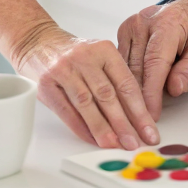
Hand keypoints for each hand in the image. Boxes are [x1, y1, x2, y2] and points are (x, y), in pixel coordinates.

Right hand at [14, 23, 158, 150]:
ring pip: (87, 104)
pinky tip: (93, 140)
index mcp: (104, 49)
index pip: (126, 84)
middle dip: (123, 123)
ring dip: (102, 128)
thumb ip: (115, 80)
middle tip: (134, 143)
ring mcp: (63, 70)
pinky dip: (81, 128)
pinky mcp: (46, 84)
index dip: (140, 110)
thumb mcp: (99, 57)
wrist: (38, 41)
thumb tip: (136, 117)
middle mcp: (84, 58)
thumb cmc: (75, 55)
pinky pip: (66, 111)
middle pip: (108, 95)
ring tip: (115, 145)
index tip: (149, 131)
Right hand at [118, 0, 187, 118]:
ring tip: (135, 114)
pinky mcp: (125, 31)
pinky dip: (126, 78)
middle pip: (136, 67)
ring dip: (128, 90)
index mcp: (167, 23)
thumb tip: (174, 88)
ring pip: (124, 66)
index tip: (151, 114)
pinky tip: (130, 96)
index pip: (155, 64)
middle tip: (143, 123)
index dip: (152, 93)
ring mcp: (131, 25)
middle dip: (138, 97)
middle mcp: (144, 21)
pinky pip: (122, 60)